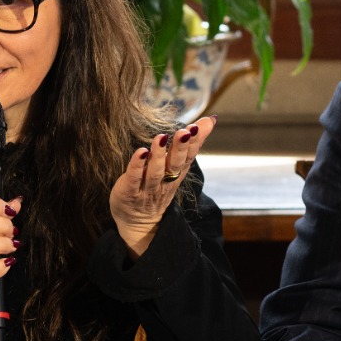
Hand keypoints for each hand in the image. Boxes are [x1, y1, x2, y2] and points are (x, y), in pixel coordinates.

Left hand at [109, 116, 213, 257]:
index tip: (200, 125)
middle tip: (185, 131)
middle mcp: (165, 181)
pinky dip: (137, 166)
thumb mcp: (177, 166)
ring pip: (156, 172)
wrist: (137, 221)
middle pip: (175, 164)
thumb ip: (190, 144)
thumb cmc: (157, 187)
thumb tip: (210, 120)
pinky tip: (140, 152)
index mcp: (177, 173)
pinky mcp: (129, 192)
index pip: (188, 156)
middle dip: (181, 147)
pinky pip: (134, 178)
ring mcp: (147, 188)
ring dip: (159, 155)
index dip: (195, 142)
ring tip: (162, 137)